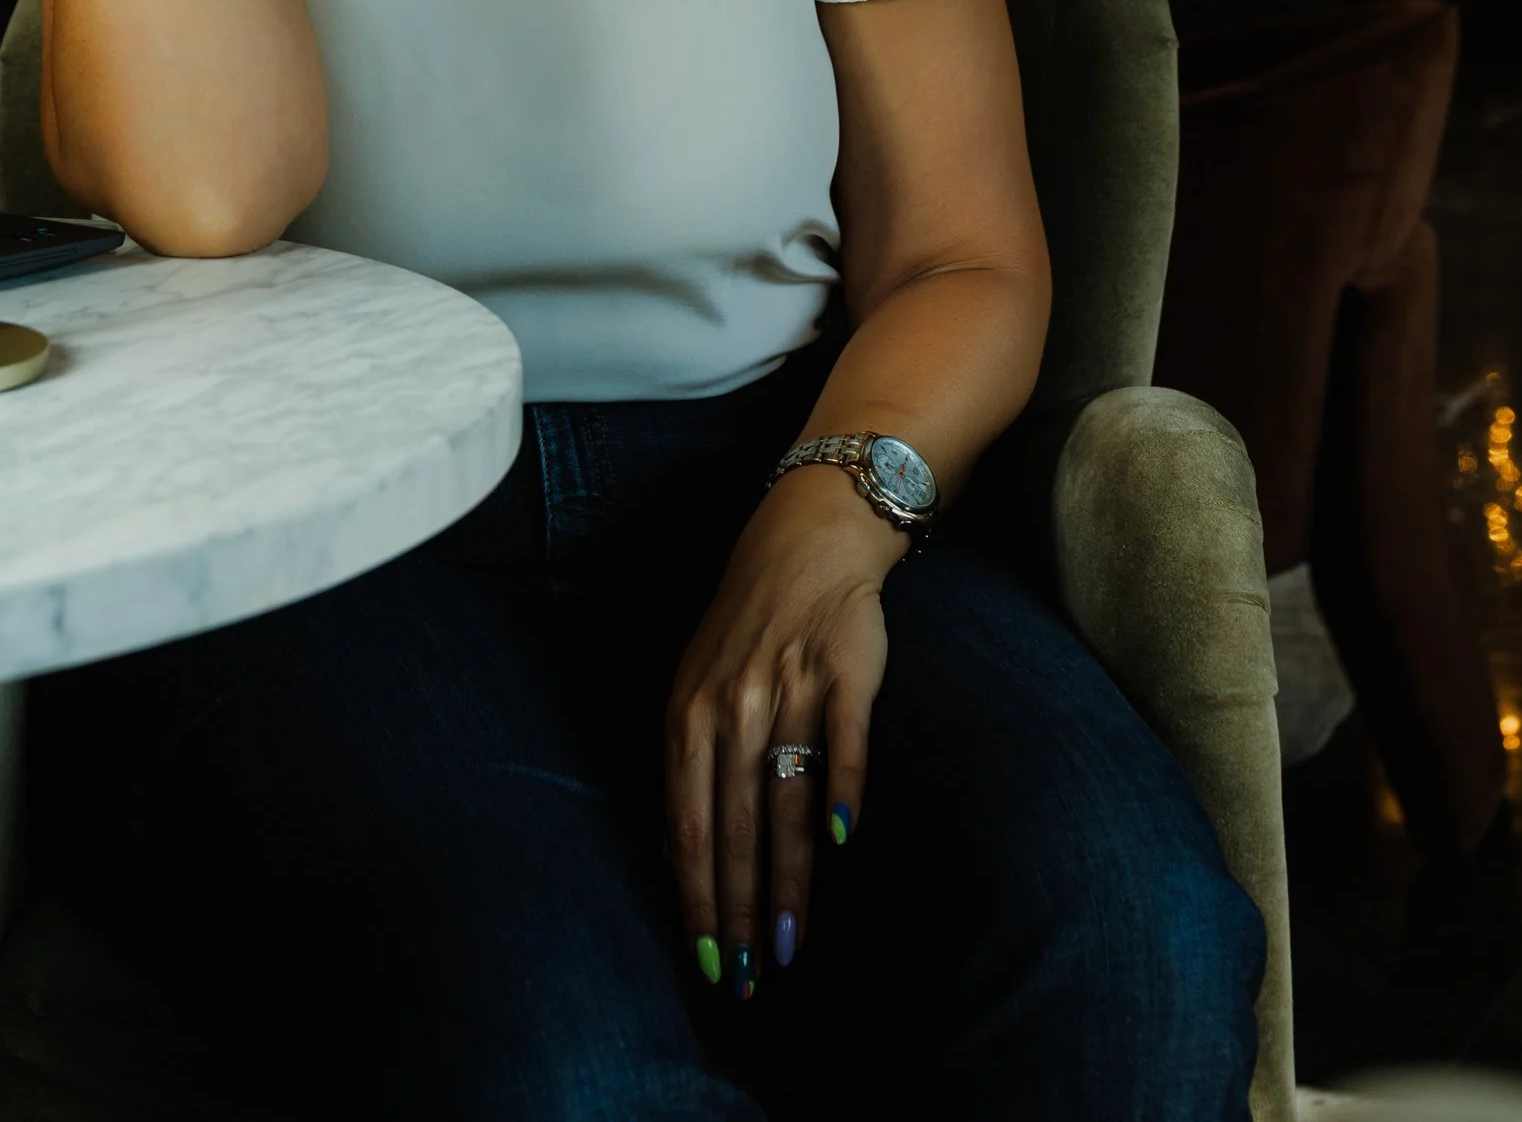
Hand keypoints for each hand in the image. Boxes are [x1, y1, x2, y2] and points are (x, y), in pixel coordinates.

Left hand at [664, 465, 898, 999]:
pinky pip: (844, 741)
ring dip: (786, 879)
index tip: (705, 962)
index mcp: (690, 715)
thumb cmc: (745, 632)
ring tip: (788, 943)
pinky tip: (843, 841)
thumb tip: (676, 861)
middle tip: (746, 979)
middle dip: (737, 910)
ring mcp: (790, 688)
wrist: (805, 543)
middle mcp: (733, 706)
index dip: (697, 897)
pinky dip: (843, 789)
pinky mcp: (845, 672)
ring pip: (785, 801)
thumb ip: (690, 769)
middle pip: (735, 827)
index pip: (690, 826)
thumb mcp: (696, 691)